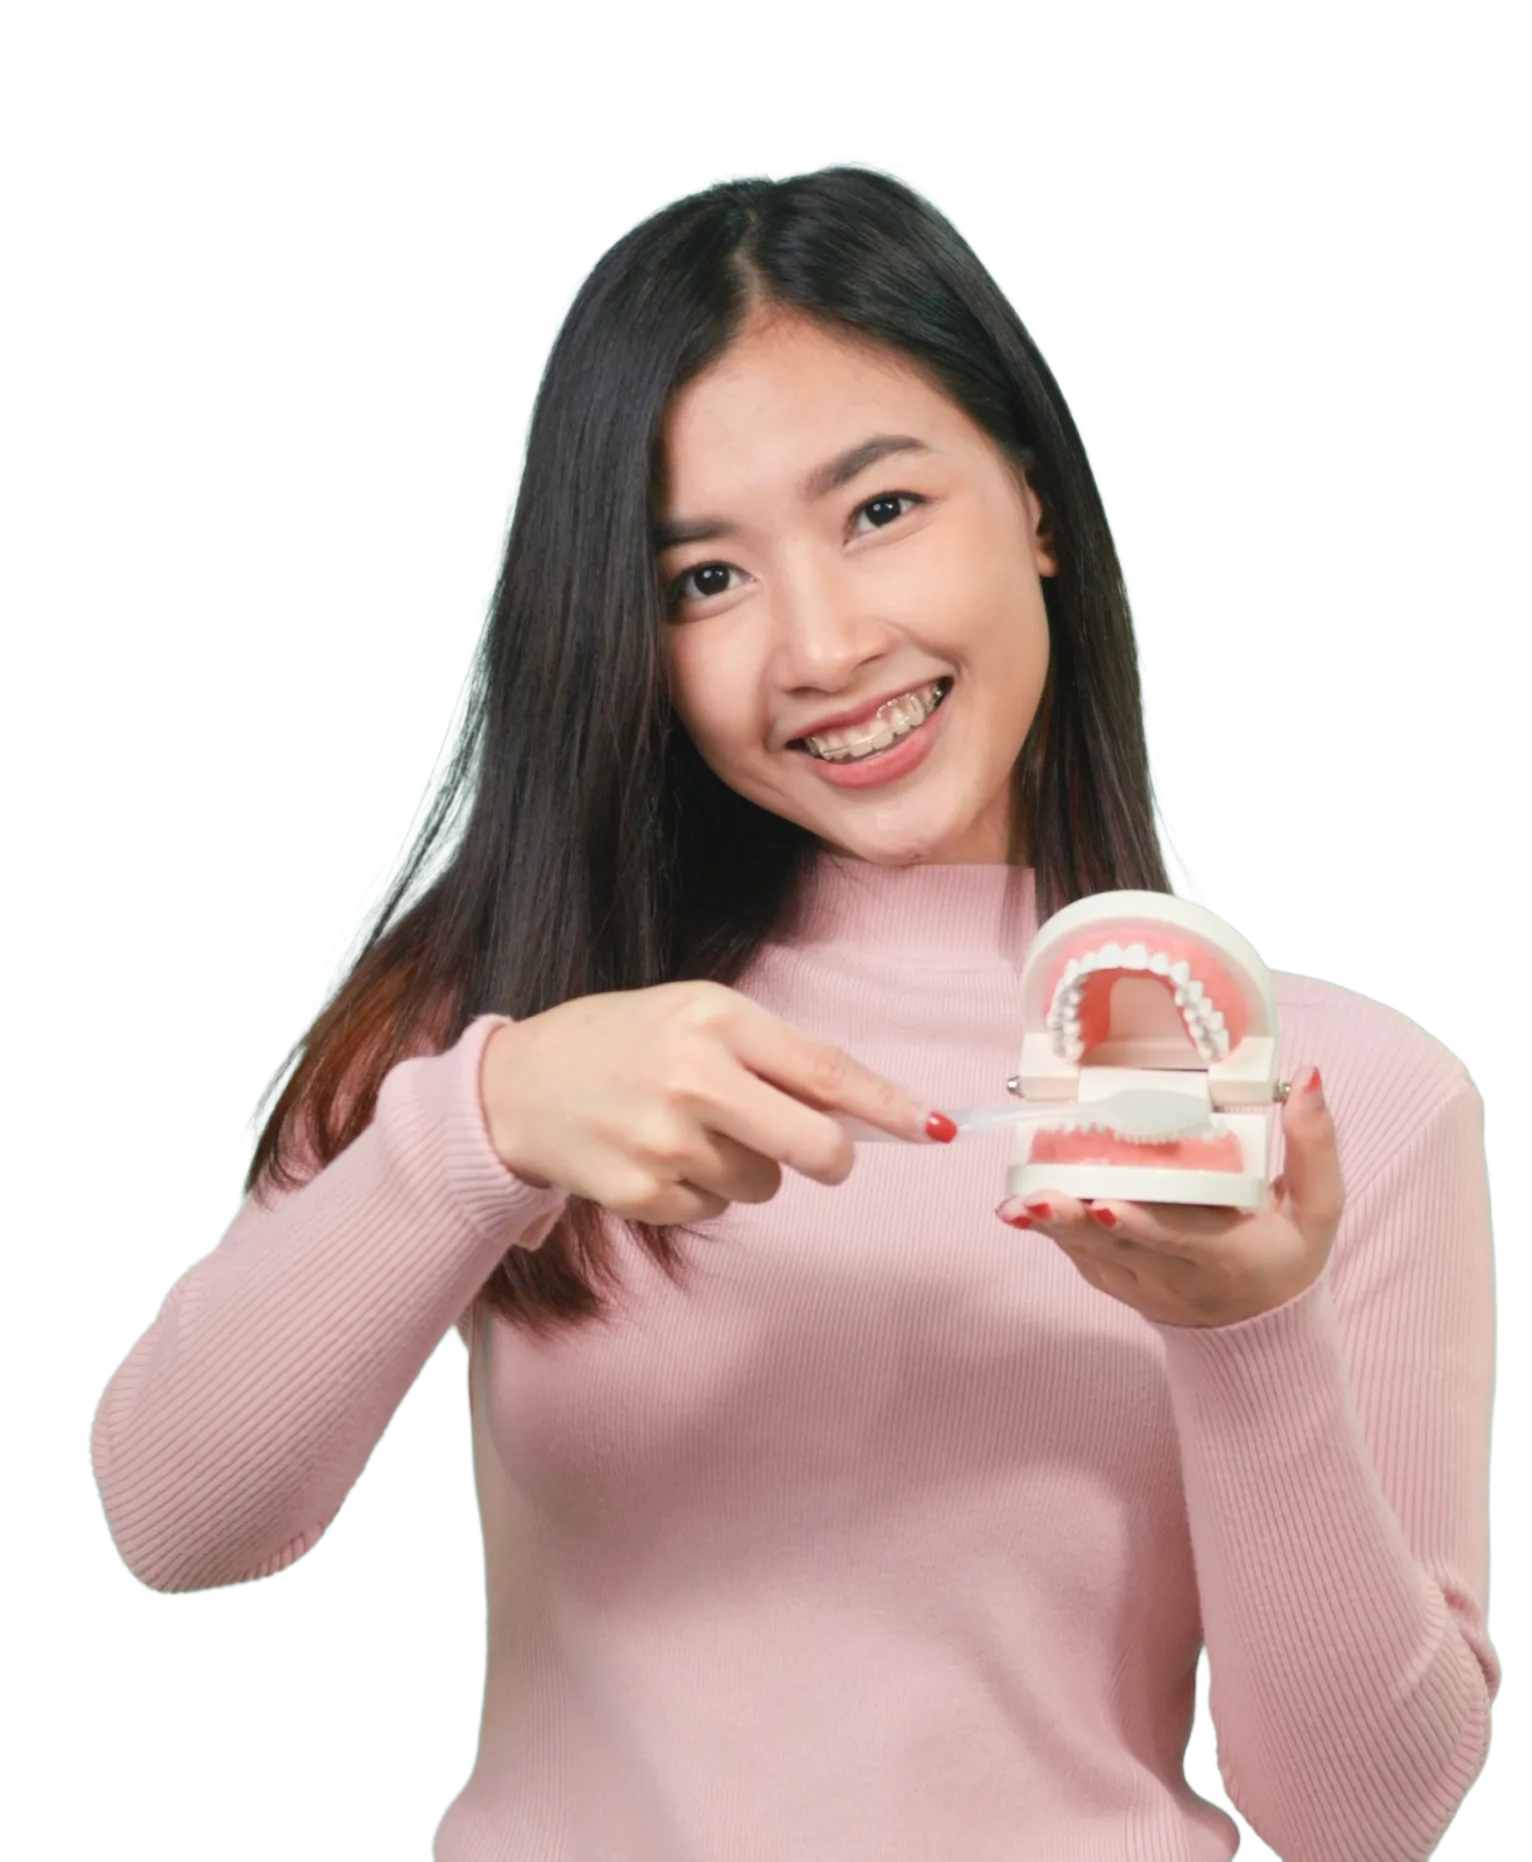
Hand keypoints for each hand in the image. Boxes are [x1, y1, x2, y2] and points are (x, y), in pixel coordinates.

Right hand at [480, 981, 949, 1223]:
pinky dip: (701, 1192)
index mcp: (714, 1019)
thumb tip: (855, 1114)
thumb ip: (770, 1056)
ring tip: (689, 1131)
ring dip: (747, 1167)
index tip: (936, 1127)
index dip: (888, 1105)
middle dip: (832, 1157)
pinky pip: (716, 1210)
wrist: (514, 1087)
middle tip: (822, 1153)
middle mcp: (694, 1077)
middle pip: (815, 1147)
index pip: (825, 1070)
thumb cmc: (619, 1042)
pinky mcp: (642, 1193)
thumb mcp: (692, 1015)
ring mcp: (666, 1142)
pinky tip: (659, 1158)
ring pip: (765, 1184)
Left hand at [995, 1068, 1344, 1327]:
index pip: (1179, 1238)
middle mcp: (1178, 1278)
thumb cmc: (1286, 1254)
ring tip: (1015, 1204)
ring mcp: (1143, 1287)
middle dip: (1073, 1223)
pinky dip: (1054, 1235)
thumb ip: (1314, 1145)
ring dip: (1052, 1228)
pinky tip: (1021, 1209)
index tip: (1104, 1206)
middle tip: (1035, 1199)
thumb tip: (1305, 1077)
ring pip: (1091, 1256)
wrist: (1261, 1329)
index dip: (1141, 1224)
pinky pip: (1083, 1260)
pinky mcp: (1118, 1286)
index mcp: (1228, 1256)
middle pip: (1120, 1248)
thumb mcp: (1318, 1208)